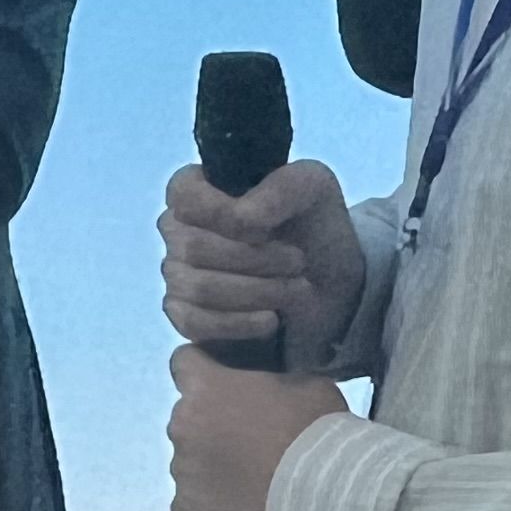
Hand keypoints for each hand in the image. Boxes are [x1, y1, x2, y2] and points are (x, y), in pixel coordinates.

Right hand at [158, 157, 364, 371]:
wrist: (333, 283)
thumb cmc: (315, 227)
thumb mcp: (314, 188)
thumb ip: (282, 187)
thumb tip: (241, 217)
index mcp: (197, 190)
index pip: (183, 195)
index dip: (223, 214)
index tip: (266, 229)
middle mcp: (178, 230)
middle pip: (193, 247)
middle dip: (255, 259)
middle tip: (298, 263)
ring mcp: (177, 274)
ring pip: (198, 287)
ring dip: (257, 292)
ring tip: (295, 289)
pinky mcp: (185, 315)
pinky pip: (193, 322)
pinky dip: (238, 323)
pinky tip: (271, 319)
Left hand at [167, 347, 345, 510]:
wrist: (321, 508)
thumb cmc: (316, 438)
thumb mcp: (309, 387)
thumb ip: (276, 382)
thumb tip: (273, 389)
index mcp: (206, 387)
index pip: (186, 362)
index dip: (207, 370)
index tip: (227, 383)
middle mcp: (181, 426)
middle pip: (191, 416)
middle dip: (216, 423)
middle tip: (256, 442)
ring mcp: (181, 472)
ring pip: (192, 461)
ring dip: (215, 465)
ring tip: (257, 484)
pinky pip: (195, 500)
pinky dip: (215, 503)